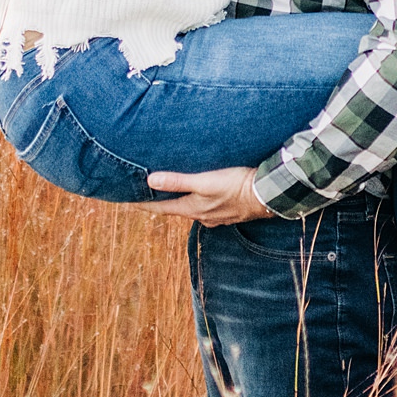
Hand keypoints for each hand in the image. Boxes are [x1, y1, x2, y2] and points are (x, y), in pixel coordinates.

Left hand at [146, 165, 273, 223]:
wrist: (267, 195)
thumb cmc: (236, 187)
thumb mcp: (205, 181)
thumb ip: (178, 181)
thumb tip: (150, 181)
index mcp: (192, 209)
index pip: (161, 208)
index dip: (144, 204)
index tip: (129, 202)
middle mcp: (202, 216)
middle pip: (175, 209)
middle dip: (161, 202)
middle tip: (147, 195)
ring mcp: (215, 216)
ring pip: (191, 208)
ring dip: (180, 201)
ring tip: (173, 192)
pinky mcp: (228, 211)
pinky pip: (206, 207)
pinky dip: (197, 201)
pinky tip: (203, 195)